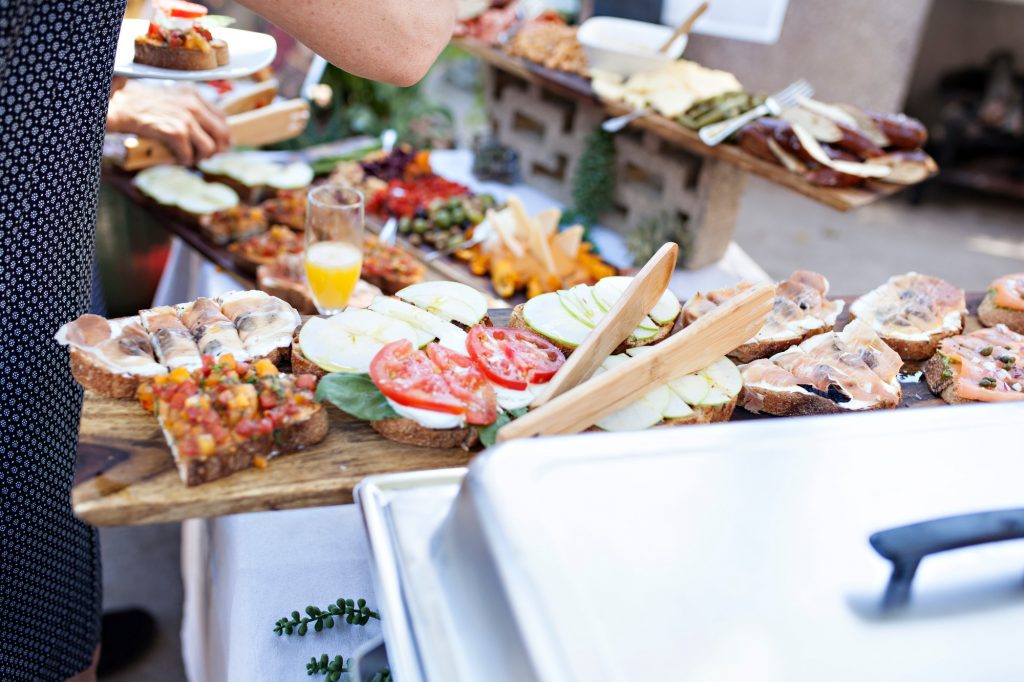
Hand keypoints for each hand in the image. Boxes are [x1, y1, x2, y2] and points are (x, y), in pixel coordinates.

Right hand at [106, 81, 231, 164]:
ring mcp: (185, 118)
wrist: (118, 104)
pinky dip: (184, 160)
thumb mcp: (171, 99)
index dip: (223, 135)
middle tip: (204, 156)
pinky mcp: (175, 132)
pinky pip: (189, 155)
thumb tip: (211, 132)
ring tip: (189, 157)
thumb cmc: (140, 103)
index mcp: (193, 94)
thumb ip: (190, 110)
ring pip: (209, 148)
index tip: (218, 145)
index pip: (222, 118)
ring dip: (200, 157)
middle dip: (216, 149)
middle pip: (222, 134)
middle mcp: (193, 104)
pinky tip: (177, 158)